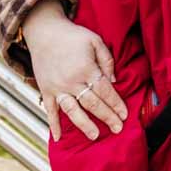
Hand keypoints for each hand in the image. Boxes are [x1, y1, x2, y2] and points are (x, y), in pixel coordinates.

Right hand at [22, 0, 125, 141]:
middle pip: (92, 104)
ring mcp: (57, 88)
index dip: (116, 104)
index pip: (105, 91)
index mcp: (87, 69)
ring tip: (95, 136)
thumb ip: (107, 60)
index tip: (125, 115)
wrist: (45, 33)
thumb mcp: (96, 41)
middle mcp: (72, 81)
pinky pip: (50, 110)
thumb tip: (114, 80)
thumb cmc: (74, 35)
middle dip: (107, 117)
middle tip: (118, 129)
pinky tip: (58, 138)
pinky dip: (53, 125)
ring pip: (72, 110)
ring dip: (84, 125)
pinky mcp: (46, 90)